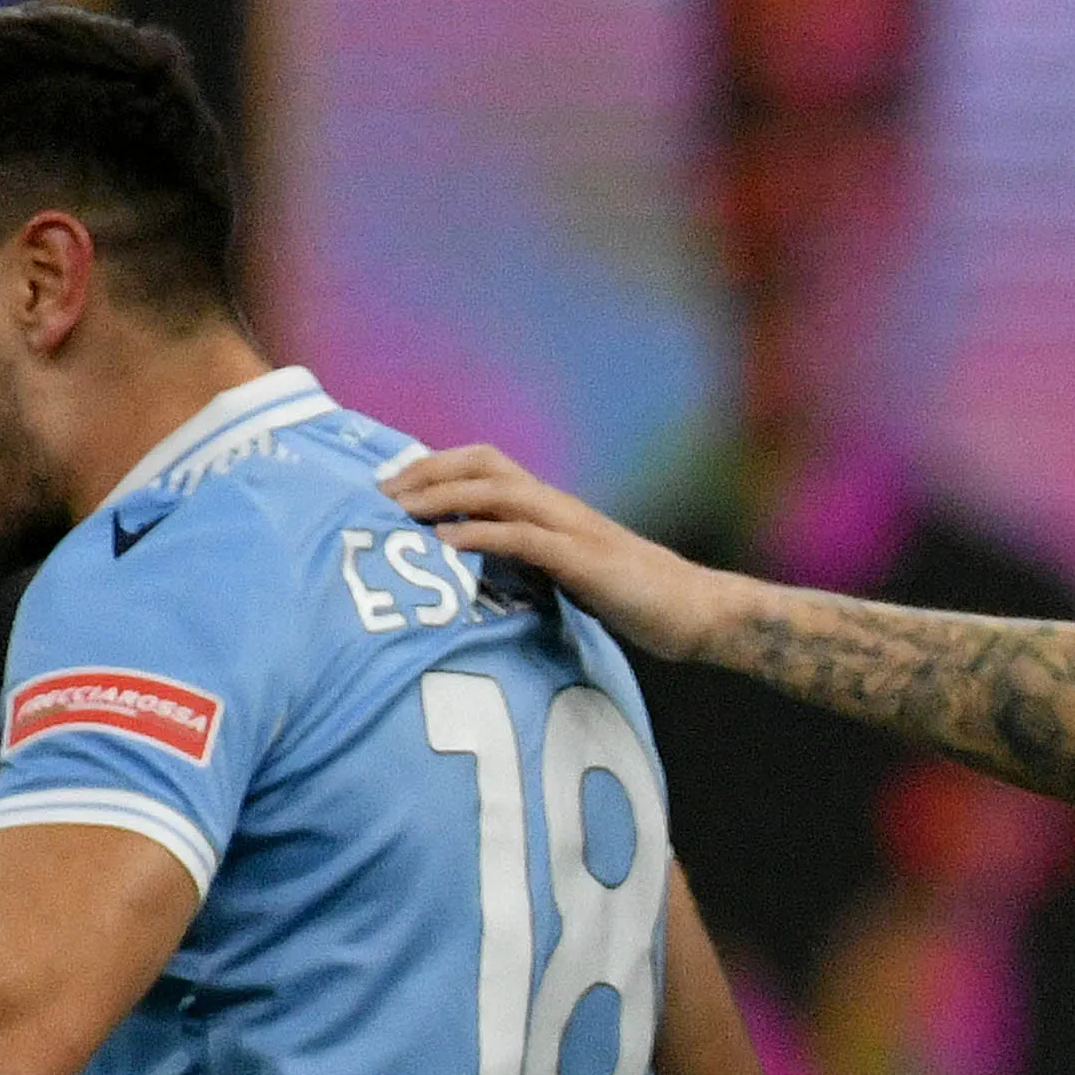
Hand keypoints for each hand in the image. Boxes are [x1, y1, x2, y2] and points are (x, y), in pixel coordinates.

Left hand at [381, 445, 740, 666]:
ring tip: (400, 512)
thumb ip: (532, 561)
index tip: (390, 485)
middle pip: (483, 462)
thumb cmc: (637, 600)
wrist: (695, 612)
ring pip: (497, 490)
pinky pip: (524, 537)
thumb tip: (486, 566)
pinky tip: (448, 545)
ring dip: (443, 497)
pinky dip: (482, 536)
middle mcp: (558, 505)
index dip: (436, 466)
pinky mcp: (583, 560)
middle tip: (379, 493)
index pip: (487, 465)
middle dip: (427, 471)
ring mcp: (571, 528)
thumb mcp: (572, 574)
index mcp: (554, 506)